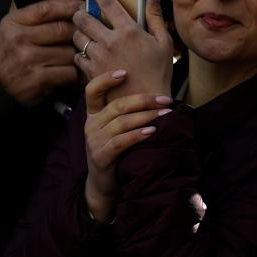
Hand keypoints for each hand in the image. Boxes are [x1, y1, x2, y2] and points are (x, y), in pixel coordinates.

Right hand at [0, 0, 81, 104]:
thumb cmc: (12, 51)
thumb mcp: (14, 27)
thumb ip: (33, 13)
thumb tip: (64, 0)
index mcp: (13, 22)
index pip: (47, 8)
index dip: (70, 6)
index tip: (85, 6)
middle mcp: (18, 39)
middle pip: (62, 30)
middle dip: (79, 31)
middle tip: (89, 33)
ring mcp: (27, 60)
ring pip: (69, 52)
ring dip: (78, 54)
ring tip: (83, 53)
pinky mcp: (36, 80)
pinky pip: (69, 72)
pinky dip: (75, 72)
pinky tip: (75, 70)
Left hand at [71, 0, 173, 100]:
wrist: (146, 104)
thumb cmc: (158, 73)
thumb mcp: (163, 42)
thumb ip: (155, 14)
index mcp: (129, 31)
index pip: (106, 2)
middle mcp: (110, 42)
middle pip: (82, 18)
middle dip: (80, 13)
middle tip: (85, 15)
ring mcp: (99, 58)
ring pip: (77, 36)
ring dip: (80, 33)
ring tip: (89, 36)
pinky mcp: (91, 73)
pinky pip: (77, 56)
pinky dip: (81, 53)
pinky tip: (91, 55)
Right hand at [83, 70, 172, 220]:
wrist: (103, 185)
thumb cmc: (116, 152)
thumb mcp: (115, 129)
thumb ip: (124, 112)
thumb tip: (154, 94)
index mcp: (93, 115)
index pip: (92, 90)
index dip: (105, 79)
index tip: (125, 72)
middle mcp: (90, 125)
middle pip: (117, 106)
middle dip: (143, 100)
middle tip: (165, 99)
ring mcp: (94, 142)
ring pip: (121, 123)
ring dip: (146, 116)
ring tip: (165, 114)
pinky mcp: (100, 157)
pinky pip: (120, 142)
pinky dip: (137, 135)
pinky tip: (152, 131)